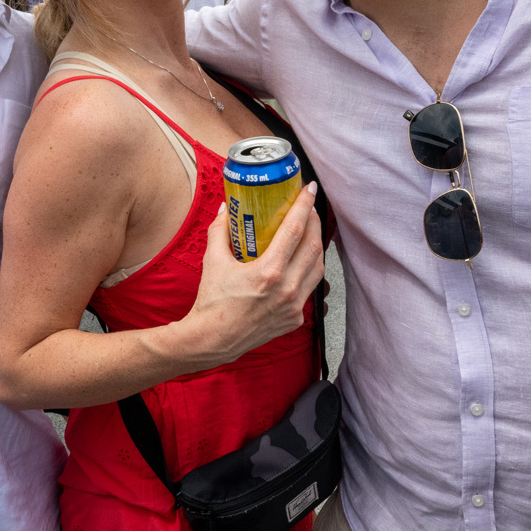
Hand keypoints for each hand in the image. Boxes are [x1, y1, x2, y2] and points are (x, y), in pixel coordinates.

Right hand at [184, 182, 324, 364]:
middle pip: (314, 246)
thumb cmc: (212, 303)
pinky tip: (299, 262)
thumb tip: (224, 208)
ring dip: (315, 246)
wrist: (213, 340)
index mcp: (269, 272)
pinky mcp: (295, 318)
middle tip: (307, 208)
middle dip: (314, 222)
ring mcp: (294, 306)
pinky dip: (308, 271)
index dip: (304, 206)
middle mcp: (287, 289)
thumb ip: (220, 230)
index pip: (295, 230)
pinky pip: (310, 288)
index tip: (308, 190)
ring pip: (318, 267)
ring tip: (307, 232)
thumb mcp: (212, 260)